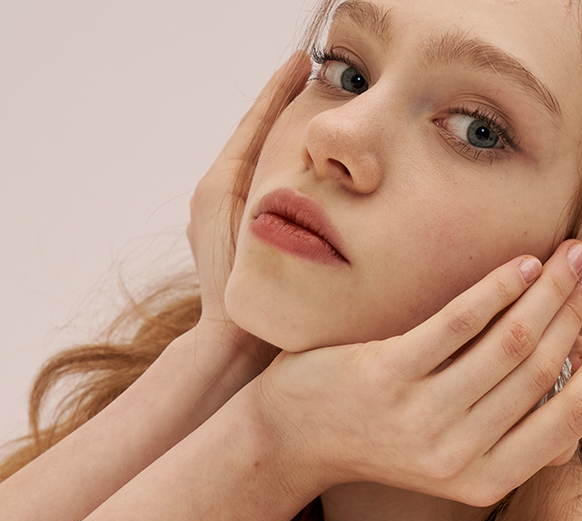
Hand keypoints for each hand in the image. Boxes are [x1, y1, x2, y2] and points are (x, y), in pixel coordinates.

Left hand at [186, 55, 309, 371]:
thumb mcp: (259, 236)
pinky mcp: (234, 234)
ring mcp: (222, 213)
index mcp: (220, 184)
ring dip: (283, 138)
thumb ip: (273, 193)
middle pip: (255, 137)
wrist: (228, 344)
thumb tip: (302, 151)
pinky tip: (306, 174)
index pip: (255, 123)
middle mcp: (215, 192)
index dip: (278, 90)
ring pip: (259, 162)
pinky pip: (261, 190)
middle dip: (281, 108)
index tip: (302, 61)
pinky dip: (281, 173)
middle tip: (311, 79)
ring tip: (312, 117)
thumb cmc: (245, 298)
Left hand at [253, 241, 581, 506]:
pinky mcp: (387, 377)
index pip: (573, 418)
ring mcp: (422, 418)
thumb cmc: (387, 439)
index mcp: (488, 480)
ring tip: (569, 254)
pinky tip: (521, 263)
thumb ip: (513, 435)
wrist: (298, 438)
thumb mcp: (456, 458)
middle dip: (580, 312)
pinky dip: (497, 288)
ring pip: (510, 344)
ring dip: (549, 291)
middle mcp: (460, 457)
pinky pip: (458, 323)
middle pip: (545, 372)